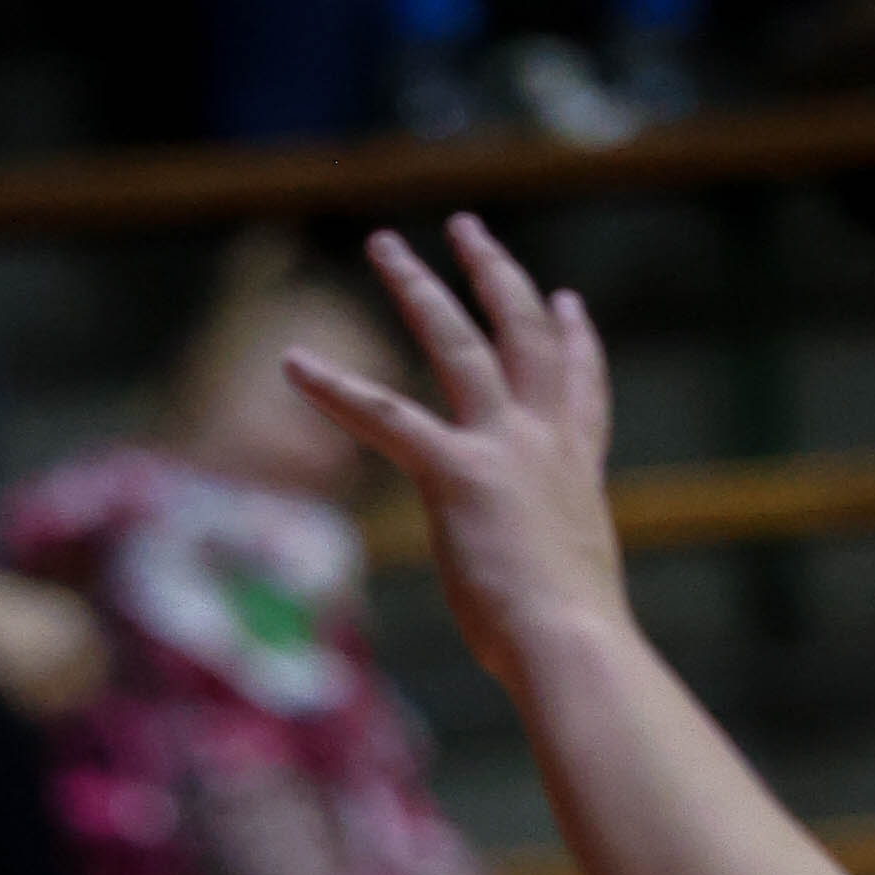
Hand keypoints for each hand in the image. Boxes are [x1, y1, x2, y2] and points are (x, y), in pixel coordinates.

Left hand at [285, 218, 627, 704]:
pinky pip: (383, 415)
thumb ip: (553, 577)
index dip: (575, 340)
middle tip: (466, 228)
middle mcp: (545, 442)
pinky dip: (333, 388)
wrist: (573, 646)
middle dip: (491, 274)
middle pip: (520, 334)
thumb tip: (559, 624)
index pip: (581, 388)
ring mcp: (504, 448)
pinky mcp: (455, 474)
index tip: (568, 302)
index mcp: (578, 471)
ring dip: (418, 287)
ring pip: (456, 342)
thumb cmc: (575, 645)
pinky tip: (293, 361)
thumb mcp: (572, 595)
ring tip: (385, 245)